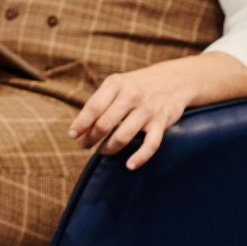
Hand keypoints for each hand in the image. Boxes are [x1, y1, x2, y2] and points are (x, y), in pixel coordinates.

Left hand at [69, 65, 197, 169]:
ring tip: (102, 151)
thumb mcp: (118, 85)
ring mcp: (147, 109)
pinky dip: (140, 157)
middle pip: (104, 124)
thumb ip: (101, 102)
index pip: (93, 107)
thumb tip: (79, 128)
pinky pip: (150, 144)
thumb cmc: (137, 86)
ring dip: (109, 148)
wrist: (174, 80)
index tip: (72, 135)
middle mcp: (131, 95)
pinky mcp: (161, 122)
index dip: (81, 123)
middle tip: (83, 146)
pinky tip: (130, 165)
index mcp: (116, 84)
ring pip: (123, 136)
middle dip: (91, 138)